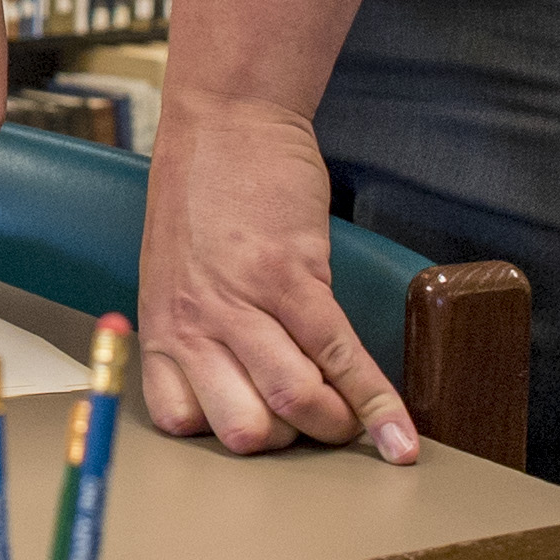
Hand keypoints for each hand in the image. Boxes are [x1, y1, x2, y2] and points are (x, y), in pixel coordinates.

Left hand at [133, 98, 416, 464]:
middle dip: (289, 440)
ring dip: (336, 426)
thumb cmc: (201, 195)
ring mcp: (243, 301)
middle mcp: (194, 323)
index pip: (183, 422)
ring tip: (356, 426)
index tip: (263, 431)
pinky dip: (376, 404)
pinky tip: (398, 435)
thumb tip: (243, 387)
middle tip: (314, 423)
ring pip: (295, 400)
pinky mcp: (293, 276)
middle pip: (245, 429)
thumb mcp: (174, 273)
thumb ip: (199, 330)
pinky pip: (338, 355)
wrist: (225, 119)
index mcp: (161, 328)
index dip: (227, 437)